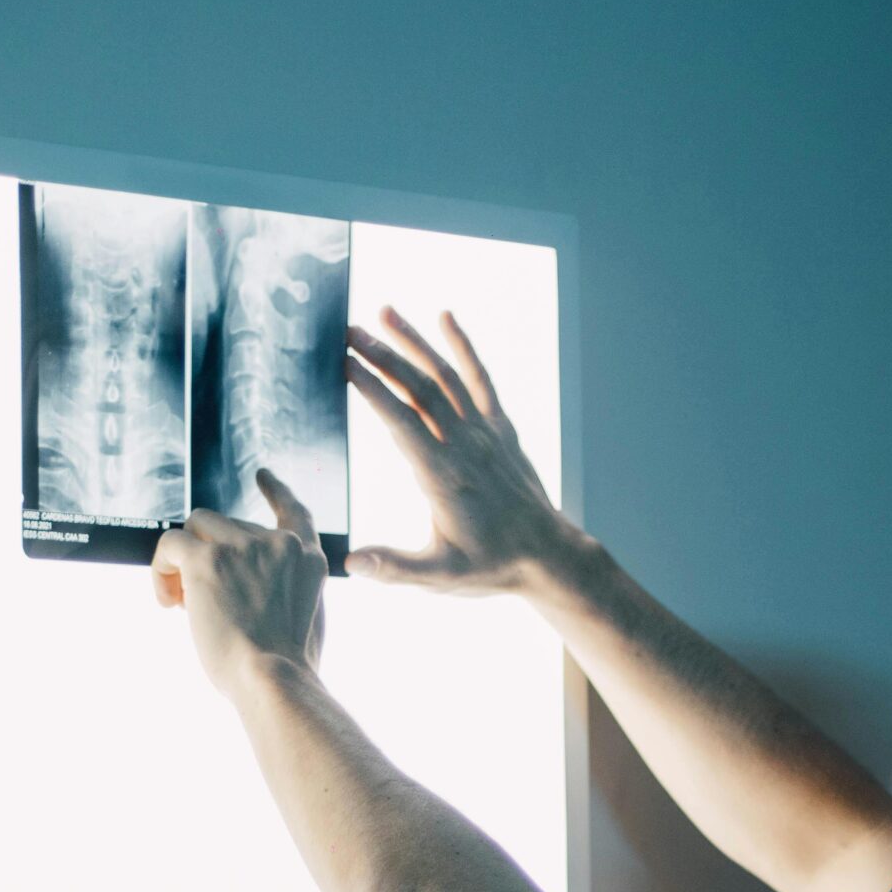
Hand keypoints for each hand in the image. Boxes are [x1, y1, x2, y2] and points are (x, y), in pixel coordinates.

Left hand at [151, 468, 326, 699]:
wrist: (274, 679)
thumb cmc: (286, 669)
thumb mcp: (306, 621)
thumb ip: (287, 592)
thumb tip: (251, 589)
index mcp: (306, 560)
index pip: (293, 512)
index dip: (276, 492)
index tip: (262, 477)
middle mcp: (279, 544)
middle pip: (227, 525)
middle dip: (211, 557)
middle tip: (202, 603)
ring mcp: (244, 546)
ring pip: (196, 526)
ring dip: (184, 561)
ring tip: (183, 604)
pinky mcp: (208, 557)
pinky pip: (169, 544)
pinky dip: (161, 570)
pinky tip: (168, 603)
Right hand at [345, 307, 571, 591]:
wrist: (546, 555)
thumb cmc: (491, 565)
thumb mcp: (440, 577)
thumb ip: (395, 568)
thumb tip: (348, 562)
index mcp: (442, 476)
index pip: (401, 422)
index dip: (372, 389)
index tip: (345, 363)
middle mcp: (464, 445)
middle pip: (419, 389)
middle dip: (383, 356)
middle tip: (348, 332)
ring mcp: (484, 433)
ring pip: (446, 377)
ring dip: (415, 343)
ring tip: (383, 314)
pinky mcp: (500, 428)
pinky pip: (481, 379)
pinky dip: (463, 347)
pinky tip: (445, 317)